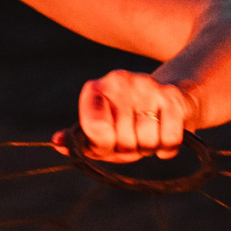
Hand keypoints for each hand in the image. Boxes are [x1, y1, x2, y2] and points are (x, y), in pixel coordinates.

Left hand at [75, 72, 194, 160]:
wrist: (172, 100)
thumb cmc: (128, 121)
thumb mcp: (100, 130)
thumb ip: (77, 140)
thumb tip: (57, 143)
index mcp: (95, 89)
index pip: (95, 128)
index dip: (103, 146)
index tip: (108, 144)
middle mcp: (120, 81)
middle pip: (122, 140)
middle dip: (128, 150)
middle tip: (132, 140)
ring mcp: (147, 86)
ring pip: (147, 141)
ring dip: (148, 149)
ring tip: (147, 137)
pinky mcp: (172, 97)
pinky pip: (169, 140)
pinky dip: (166, 148)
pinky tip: (163, 138)